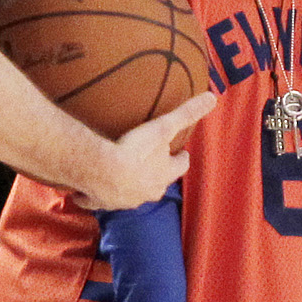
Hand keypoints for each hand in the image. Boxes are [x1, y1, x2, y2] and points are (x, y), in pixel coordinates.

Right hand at [81, 90, 211, 210]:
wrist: (100, 172)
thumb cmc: (135, 151)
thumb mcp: (163, 128)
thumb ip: (186, 114)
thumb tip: (212, 98)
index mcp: (164, 175)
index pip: (180, 167)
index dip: (181, 159)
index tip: (182, 153)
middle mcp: (148, 192)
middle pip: (158, 184)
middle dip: (157, 176)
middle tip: (153, 164)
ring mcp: (125, 200)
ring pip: (131, 194)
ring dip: (129, 187)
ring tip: (122, 176)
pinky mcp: (102, 203)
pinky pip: (101, 201)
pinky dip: (97, 196)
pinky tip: (88, 192)